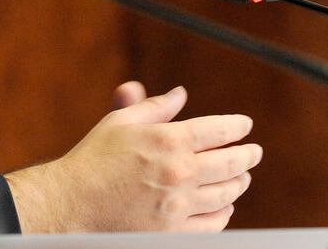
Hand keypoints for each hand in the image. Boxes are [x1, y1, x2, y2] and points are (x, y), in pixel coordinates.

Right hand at [4, 83, 261, 232]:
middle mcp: (179, 172)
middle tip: (255, 153)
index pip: (219, 131)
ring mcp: (178, 205)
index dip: (237, 127)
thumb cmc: (94, 158)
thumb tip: (181, 93)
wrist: (72, 203)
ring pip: (225, 194)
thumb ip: (156, 107)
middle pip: (230, 163)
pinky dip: (224, 214)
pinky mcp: (173, 233)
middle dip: (247, 156)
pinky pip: (212, 224)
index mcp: (169, 140)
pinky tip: (225, 207)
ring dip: (238, 183)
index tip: (245, 126)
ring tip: (242, 177)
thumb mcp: (122, 122)